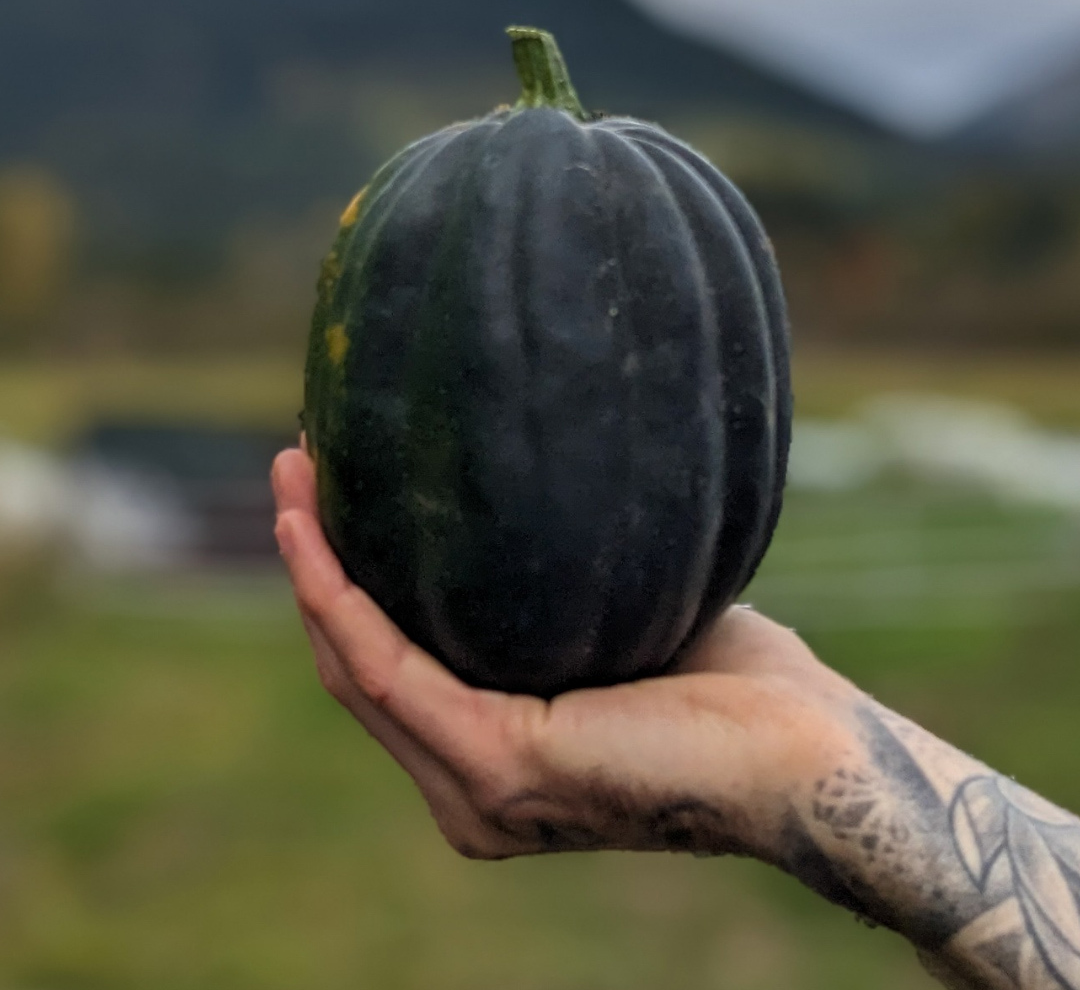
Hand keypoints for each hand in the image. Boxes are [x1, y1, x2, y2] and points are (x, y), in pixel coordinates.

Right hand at [272, 447, 864, 863]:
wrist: (809, 756)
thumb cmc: (737, 691)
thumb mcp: (625, 622)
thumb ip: (561, 593)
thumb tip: (536, 499)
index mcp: (494, 762)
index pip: (394, 673)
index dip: (349, 585)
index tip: (331, 494)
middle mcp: (469, 789)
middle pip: (356, 664)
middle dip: (316, 561)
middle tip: (295, 467)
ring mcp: (476, 786)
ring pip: (355, 662)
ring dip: (312, 565)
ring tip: (292, 474)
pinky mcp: (496, 763)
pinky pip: (386, 667)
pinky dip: (340, 596)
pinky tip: (312, 531)